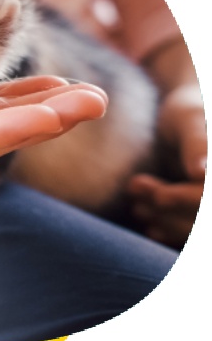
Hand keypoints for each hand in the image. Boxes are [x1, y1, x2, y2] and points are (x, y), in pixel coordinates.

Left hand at [128, 83, 205, 247]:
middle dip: (171, 212)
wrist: (184, 116)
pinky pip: (191, 230)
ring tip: (137, 207)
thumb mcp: (189, 119)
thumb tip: (201, 173)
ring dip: (166, 221)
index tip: (159, 196)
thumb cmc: (187, 110)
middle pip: (204, 216)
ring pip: (197, 227)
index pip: (209, 196)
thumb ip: (197, 143)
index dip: (188, 200)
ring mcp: (207, 198)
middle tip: (137, 193)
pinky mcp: (200, 208)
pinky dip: (171, 230)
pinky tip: (150, 226)